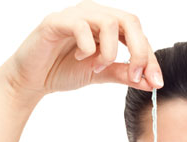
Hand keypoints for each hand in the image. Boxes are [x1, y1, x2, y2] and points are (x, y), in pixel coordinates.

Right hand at [0, 0, 163, 99]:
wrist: (30, 80)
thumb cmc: (62, 70)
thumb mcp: (100, 74)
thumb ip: (124, 74)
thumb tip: (151, 82)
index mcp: (107, 25)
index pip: (138, 34)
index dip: (150, 58)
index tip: (155, 82)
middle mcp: (94, 14)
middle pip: (130, 21)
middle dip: (139, 51)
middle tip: (134, 76)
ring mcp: (75, 15)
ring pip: (109, 22)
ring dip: (110, 51)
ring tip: (98, 67)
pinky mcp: (56, 22)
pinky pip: (81, 26)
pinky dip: (87, 46)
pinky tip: (80, 57)